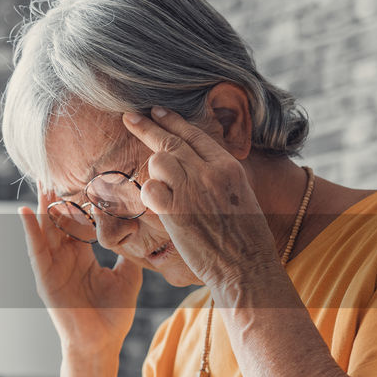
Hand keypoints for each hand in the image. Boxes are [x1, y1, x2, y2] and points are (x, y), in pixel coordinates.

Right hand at [18, 189, 141, 356]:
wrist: (101, 344)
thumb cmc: (113, 315)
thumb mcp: (128, 277)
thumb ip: (129, 253)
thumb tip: (141, 232)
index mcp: (82, 257)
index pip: (78, 222)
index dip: (80, 201)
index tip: (85, 176)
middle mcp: (65, 258)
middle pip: (58, 220)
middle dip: (56, 197)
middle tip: (55, 169)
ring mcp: (53, 267)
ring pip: (45, 230)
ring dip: (41, 206)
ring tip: (41, 181)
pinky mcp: (44, 278)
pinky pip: (35, 250)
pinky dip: (29, 230)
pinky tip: (24, 211)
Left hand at [121, 106, 280, 292]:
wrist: (247, 266)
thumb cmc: (246, 239)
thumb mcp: (241, 194)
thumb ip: (217, 175)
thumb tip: (196, 165)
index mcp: (228, 167)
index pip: (194, 134)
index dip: (172, 120)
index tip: (156, 111)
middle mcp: (209, 172)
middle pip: (170, 141)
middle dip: (146, 127)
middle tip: (129, 117)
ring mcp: (192, 190)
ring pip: (159, 161)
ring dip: (154, 172)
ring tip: (162, 189)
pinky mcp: (176, 211)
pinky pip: (150, 190)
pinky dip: (149, 195)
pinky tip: (157, 205)